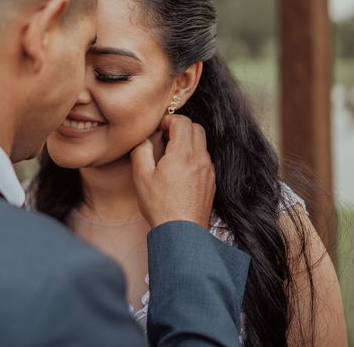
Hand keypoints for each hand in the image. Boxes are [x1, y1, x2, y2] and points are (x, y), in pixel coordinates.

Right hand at [130, 114, 214, 228]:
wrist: (182, 233)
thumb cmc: (160, 206)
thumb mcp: (142, 176)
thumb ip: (142, 150)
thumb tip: (145, 138)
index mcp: (183, 154)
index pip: (182, 121)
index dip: (168, 120)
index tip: (158, 128)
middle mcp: (200, 159)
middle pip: (196, 128)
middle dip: (180, 126)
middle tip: (165, 136)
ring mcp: (208, 171)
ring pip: (202, 143)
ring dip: (188, 141)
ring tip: (170, 154)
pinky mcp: (211, 182)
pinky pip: (204, 159)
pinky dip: (193, 156)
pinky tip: (180, 169)